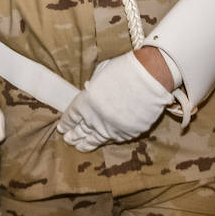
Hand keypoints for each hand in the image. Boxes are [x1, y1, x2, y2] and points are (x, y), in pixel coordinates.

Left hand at [57, 52, 172, 151]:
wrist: (152, 76)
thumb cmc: (126, 69)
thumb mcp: (100, 74)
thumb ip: (92, 88)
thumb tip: (89, 92)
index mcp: (87, 102)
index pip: (71, 117)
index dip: (66, 123)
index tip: (62, 128)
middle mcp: (97, 119)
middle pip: (81, 131)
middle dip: (73, 136)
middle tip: (68, 139)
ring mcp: (113, 128)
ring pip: (95, 140)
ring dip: (86, 143)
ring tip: (79, 146)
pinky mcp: (128, 133)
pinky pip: (115, 139)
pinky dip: (107, 139)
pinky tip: (102, 141)